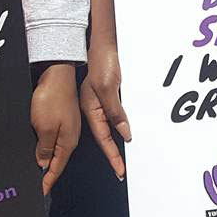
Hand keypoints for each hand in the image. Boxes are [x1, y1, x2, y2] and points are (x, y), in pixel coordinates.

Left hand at [30, 63, 80, 195]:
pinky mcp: (60, 117)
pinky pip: (52, 137)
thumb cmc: (53, 97)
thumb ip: (45, 148)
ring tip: (37, 171)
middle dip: (47, 174)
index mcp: (68, 141)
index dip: (47, 182)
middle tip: (37, 187)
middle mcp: (69, 136)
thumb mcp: (45, 128)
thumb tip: (43, 164)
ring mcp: (65, 126)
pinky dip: (45, 146)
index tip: (40, 193)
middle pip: (56, 161)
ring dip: (45, 160)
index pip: (56, 168)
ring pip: (53, 149)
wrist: (57, 74)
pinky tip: (39, 148)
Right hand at [82, 17, 130, 179]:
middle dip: (112, 155)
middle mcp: (93, 109)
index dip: (112, 155)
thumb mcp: (108, 88)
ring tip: (120, 159)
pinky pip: (110, 117)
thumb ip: (115, 111)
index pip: (104, 139)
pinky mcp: (103, 96)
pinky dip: (116, 128)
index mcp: (92, 110)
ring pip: (107, 128)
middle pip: (104, 137)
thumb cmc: (102, 64)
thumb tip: (124, 133)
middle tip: (120, 170)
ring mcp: (97, 103)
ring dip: (114, 143)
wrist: (101, 46)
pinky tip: (121, 133)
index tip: (120, 170)